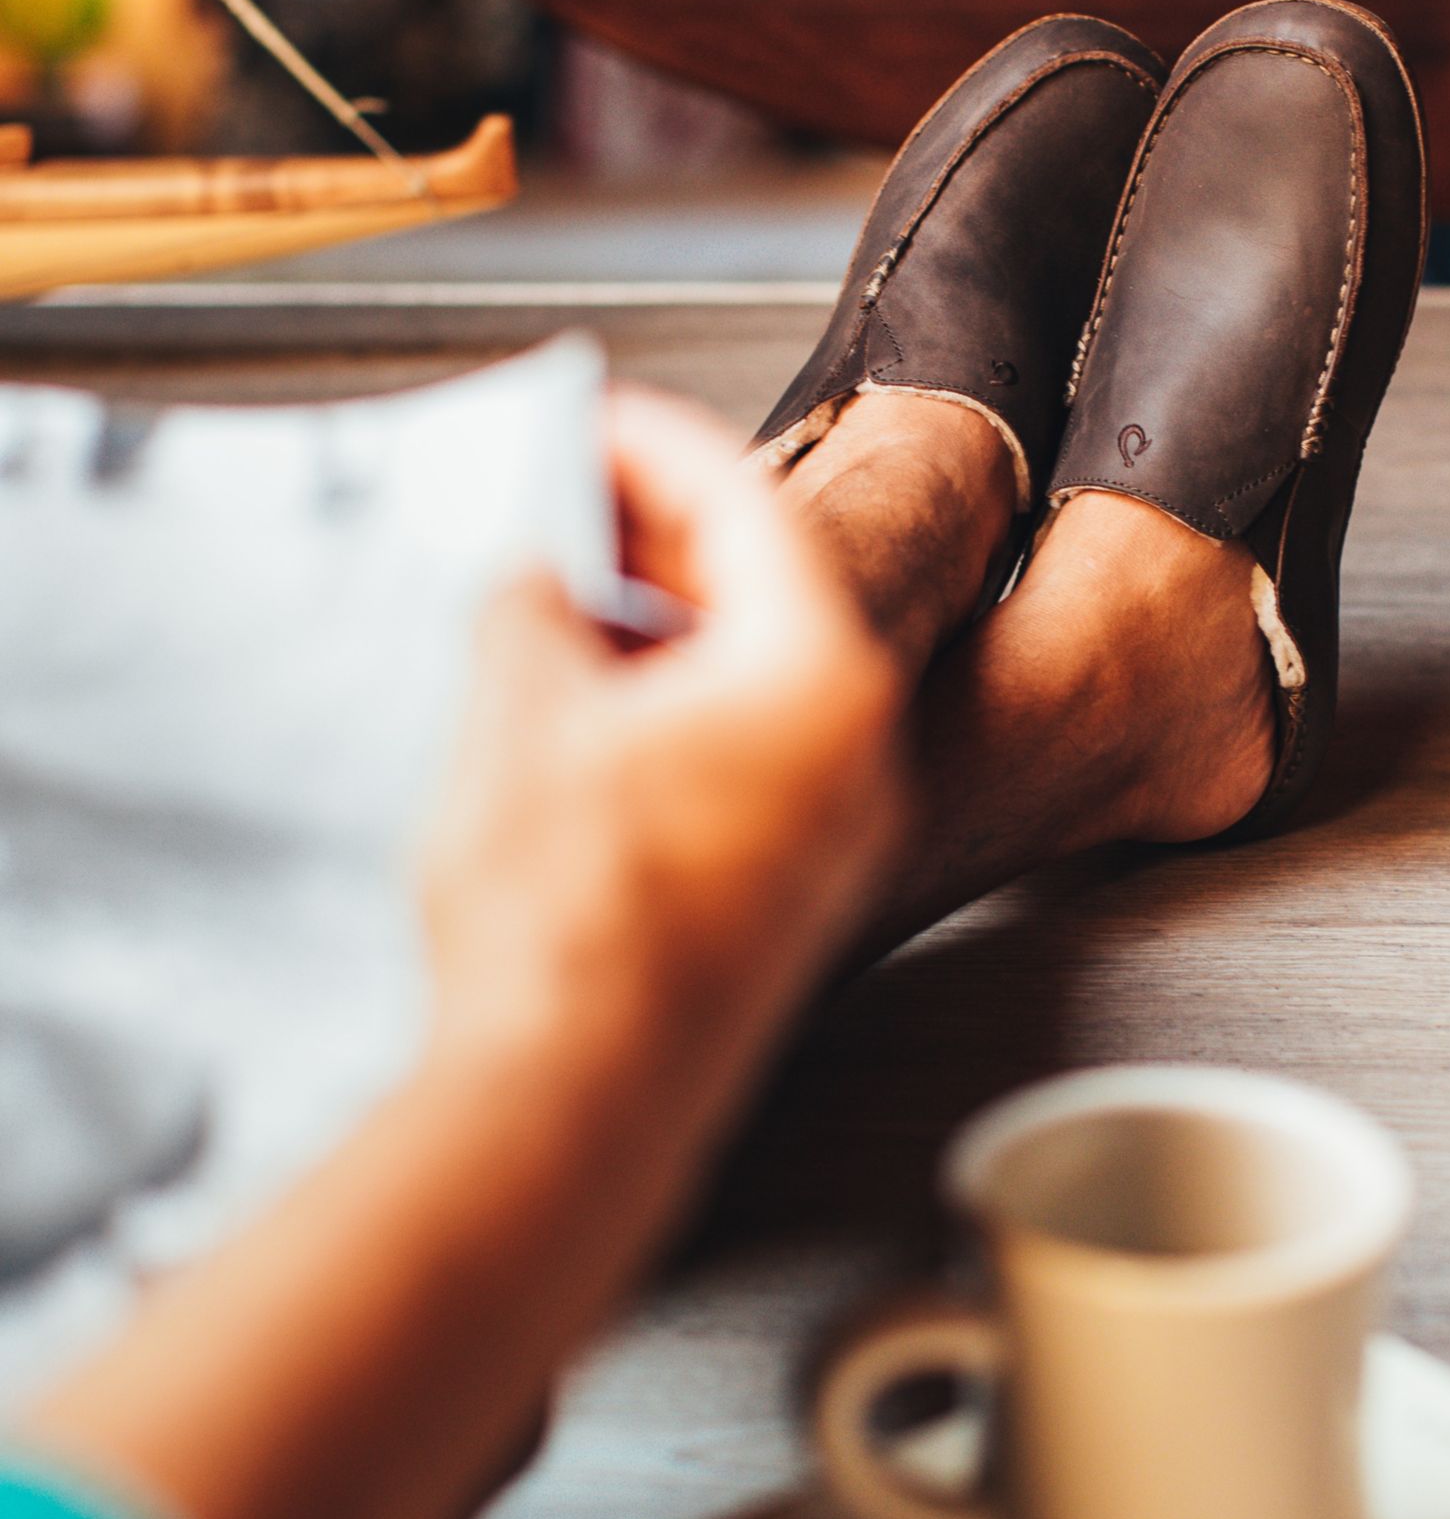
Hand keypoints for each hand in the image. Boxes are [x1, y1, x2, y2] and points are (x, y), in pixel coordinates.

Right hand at [420, 387, 904, 1113]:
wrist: (573, 1098)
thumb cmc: (569, 925)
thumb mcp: (521, 712)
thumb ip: (530, 606)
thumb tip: (533, 576)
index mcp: (820, 679)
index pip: (750, 509)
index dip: (658, 447)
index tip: (600, 419)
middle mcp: (859, 748)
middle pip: (768, 587)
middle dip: (658, 534)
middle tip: (571, 497)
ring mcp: (836, 823)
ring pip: (758, 673)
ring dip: (664, 621)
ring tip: (562, 593)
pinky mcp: (793, 881)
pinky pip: (752, 747)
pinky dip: (679, 702)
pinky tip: (591, 700)